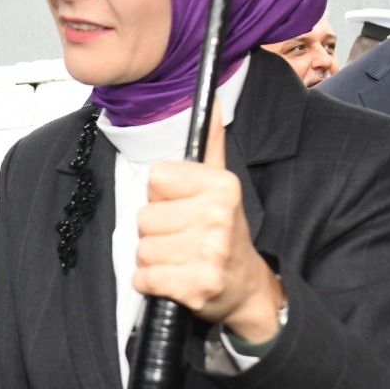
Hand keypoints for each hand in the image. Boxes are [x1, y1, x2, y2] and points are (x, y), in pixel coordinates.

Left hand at [133, 100, 283, 343]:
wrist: (247, 287)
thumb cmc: (224, 234)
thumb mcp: (222, 186)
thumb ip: (212, 143)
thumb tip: (213, 100)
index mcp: (222, 185)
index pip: (156, 178)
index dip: (163, 197)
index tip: (184, 208)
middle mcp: (218, 215)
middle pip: (145, 217)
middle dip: (157, 232)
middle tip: (184, 239)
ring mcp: (209, 252)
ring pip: (143, 249)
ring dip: (155, 259)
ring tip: (182, 259)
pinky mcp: (197, 285)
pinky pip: (145, 278)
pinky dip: (152, 283)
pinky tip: (175, 280)